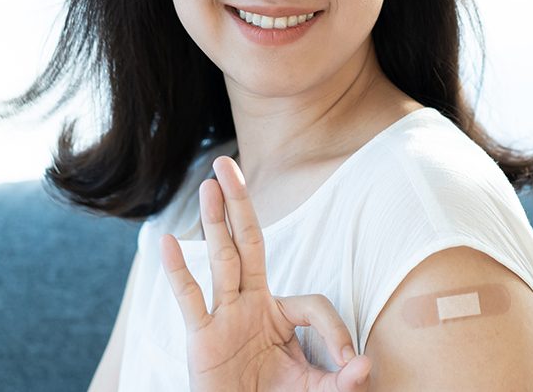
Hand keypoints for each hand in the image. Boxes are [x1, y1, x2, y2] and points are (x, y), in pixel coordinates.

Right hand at [160, 155, 371, 391]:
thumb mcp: (317, 390)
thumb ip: (341, 380)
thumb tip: (365, 365)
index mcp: (281, 315)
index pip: (313, 304)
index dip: (335, 330)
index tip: (350, 362)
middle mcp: (251, 306)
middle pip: (248, 244)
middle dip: (240, 204)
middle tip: (228, 164)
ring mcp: (225, 317)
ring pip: (221, 260)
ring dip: (217, 221)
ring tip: (212, 182)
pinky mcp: (202, 338)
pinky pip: (189, 300)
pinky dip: (178, 272)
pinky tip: (168, 241)